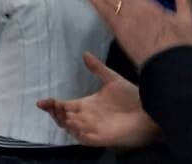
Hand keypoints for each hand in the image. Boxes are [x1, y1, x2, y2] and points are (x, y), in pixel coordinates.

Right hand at [37, 53, 160, 147]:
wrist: (150, 110)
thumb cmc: (132, 96)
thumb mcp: (112, 79)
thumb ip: (97, 68)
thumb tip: (85, 54)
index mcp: (87, 105)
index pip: (64, 106)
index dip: (51, 105)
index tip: (41, 101)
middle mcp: (87, 117)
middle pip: (63, 118)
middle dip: (54, 113)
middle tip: (52, 104)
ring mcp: (93, 128)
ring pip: (71, 128)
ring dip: (64, 121)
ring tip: (62, 111)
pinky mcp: (102, 137)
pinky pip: (84, 138)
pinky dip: (76, 132)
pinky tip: (73, 123)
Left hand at [82, 0, 191, 66]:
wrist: (172, 64)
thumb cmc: (182, 45)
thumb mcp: (187, 20)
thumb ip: (183, 1)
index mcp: (151, 6)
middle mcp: (136, 10)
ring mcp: (126, 21)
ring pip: (108, 1)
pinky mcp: (120, 33)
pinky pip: (106, 15)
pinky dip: (97, 4)